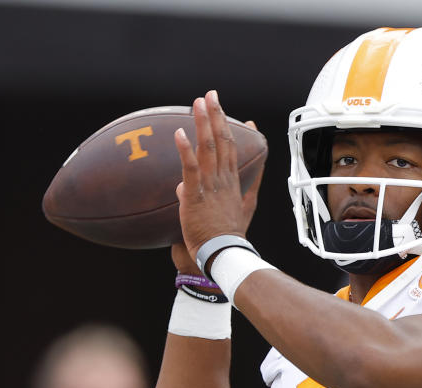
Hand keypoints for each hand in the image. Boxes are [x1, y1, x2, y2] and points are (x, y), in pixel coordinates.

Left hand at [174, 89, 264, 264]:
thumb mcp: (229, 217)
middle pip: (223, 141)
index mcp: (233, 185)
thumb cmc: (223, 240)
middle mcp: (224, 181)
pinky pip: (191, 168)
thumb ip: (212, 199)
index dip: (236, 132)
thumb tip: (181, 184)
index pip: (235, 151)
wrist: (222, 257)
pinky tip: (180, 133)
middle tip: (211, 95)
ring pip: (209, 148)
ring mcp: (211, 186)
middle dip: (218, 116)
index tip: (241, 118)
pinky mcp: (196, 195)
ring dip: (204, 123)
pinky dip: (185, 150)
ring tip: (199, 102)